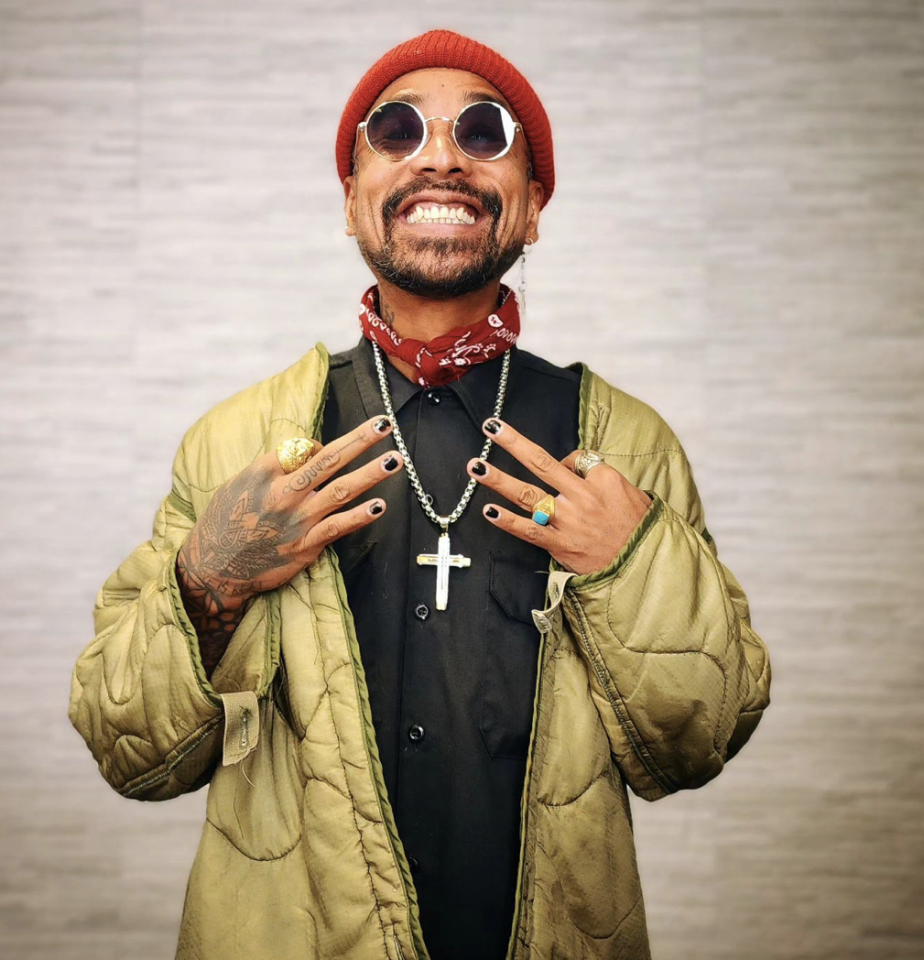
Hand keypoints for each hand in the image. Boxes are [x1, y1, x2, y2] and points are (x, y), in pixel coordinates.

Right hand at [177, 415, 403, 611]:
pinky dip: (361, 516)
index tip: (323, 450)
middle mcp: (283, 493)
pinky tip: (380, 506)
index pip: (303, 447)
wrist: (213, 568)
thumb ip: (272, 467)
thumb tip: (306, 453)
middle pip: (329, 459)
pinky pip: (339, 526)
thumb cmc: (225, 522)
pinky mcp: (306, 545)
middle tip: (384, 424)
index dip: (319, 445)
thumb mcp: (239, 484)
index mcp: (263, 472)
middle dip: (360, 440)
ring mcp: (298, 519)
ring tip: (395, 459)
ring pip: (341, 490)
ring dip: (371, 473)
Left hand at [467, 417, 652, 576]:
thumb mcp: (632, 493)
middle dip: (513, 443)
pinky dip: (507, 521)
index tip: (569, 472)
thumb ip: (602, 478)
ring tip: (475, 466)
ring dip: (499, 479)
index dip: (567, 464)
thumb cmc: (640, 529)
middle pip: (541, 463)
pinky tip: (488, 510)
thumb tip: (576, 467)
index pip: (573, 460)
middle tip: (490, 427)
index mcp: (602, 479)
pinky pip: (529, 530)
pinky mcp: (560, 545)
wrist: (645, 565)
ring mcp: (568, 521)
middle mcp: (581, 496)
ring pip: (527, 494)